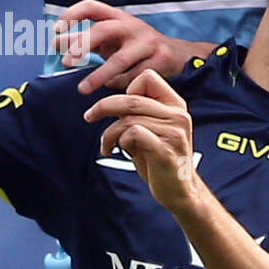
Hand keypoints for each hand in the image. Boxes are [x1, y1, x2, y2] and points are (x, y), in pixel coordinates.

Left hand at [54, 0, 214, 94]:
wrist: (178, 55)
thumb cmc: (135, 48)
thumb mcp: (113, 40)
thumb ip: (88, 41)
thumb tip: (57, 44)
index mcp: (118, 17)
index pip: (91, 7)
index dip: (71, 15)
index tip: (57, 30)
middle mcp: (132, 26)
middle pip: (102, 30)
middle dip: (81, 46)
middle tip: (65, 62)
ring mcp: (148, 42)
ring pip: (119, 60)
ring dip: (97, 76)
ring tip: (82, 88)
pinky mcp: (160, 60)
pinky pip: (134, 76)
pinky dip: (120, 84)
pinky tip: (112, 88)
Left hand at [84, 69, 199, 213]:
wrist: (179, 191)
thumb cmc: (160, 159)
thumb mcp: (152, 129)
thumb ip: (138, 113)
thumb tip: (108, 104)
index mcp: (175, 105)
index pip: (148, 78)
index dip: (127, 89)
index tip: (116, 107)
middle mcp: (178, 115)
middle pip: (131, 98)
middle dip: (103, 107)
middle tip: (89, 116)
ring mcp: (174, 132)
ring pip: (128, 118)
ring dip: (109, 133)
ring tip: (108, 145)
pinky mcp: (165, 150)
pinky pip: (133, 133)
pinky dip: (120, 141)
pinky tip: (119, 151)